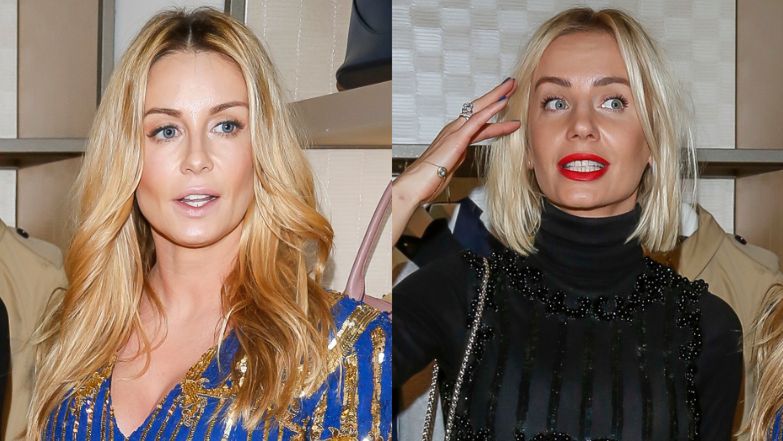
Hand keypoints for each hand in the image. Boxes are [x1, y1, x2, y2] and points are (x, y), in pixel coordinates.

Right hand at [392, 78, 521, 242]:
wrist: (415, 184)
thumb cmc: (429, 178)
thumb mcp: (449, 164)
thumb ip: (457, 155)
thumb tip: (462, 153)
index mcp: (453, 135)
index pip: (476, 118)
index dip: (492, 110)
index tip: (505, 101)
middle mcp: (454, 129)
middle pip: (478, 107)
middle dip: (496, 95)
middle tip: (511, 84)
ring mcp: (454, 132)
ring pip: (479, 109)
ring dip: (496, 97)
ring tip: (511, 87)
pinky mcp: (457, 138)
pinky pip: (477, 120)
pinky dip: (491, 110)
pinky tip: (502, 103)